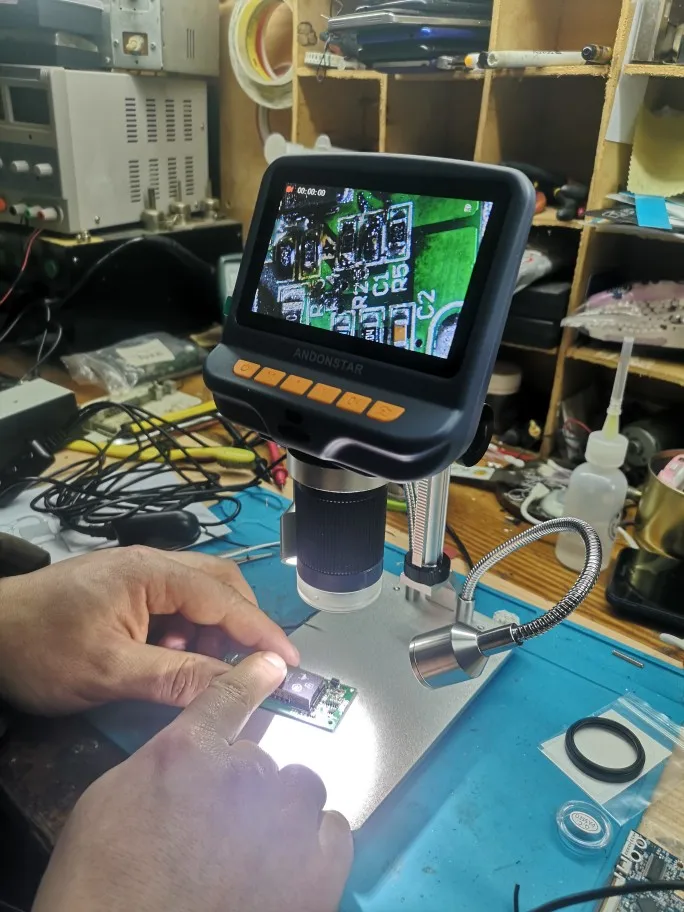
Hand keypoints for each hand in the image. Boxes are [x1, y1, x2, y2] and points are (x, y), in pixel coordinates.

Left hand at [0, 546, 297, 714]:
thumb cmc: (41, 648)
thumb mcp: (111, 671)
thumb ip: (179, 677)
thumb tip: (241, 683)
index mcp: (152, 572)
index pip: (226, 599)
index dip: (263, 632)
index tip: (292, 664)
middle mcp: (151, 564)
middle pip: (221, 586)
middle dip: (241, 627)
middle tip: (248, 669)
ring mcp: (138, 574)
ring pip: (200, 596)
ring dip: (212, 633)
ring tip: (197, 670)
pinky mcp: (127, 590)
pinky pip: (175, 606)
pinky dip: (186, 634)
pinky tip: (170, 660)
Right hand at [33, 653, 353, 911]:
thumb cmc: (102, 881)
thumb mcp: (110, 801)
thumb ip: (161, 761)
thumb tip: (190, 753)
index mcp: (191, 750)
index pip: (230, 696)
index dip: (252, 679)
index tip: (272, 667)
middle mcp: (246, 772)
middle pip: (264, 759)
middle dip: (247, 785)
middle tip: (221, 826)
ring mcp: (286, 821)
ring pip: (302, 790)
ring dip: (282, 811)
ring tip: (256, 851)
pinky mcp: (317, 871)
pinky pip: (333, 833)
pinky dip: (315, 844)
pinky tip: (289, 868)